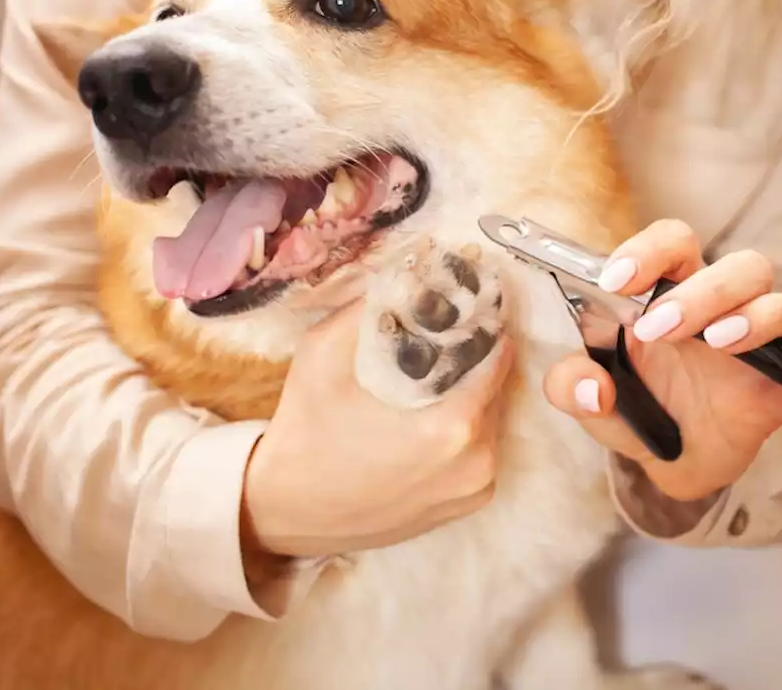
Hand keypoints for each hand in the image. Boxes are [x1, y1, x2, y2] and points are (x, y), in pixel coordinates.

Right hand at [241, 299, 514, 557]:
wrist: (284, 510)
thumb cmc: (305, 430)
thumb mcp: (323, 353)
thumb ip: (368, 307)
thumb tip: (406, 271)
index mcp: (453, 426)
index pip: (497, 356)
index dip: (482, 324)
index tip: (467, 306)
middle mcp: (477, 462)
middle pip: (495, 388)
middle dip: (474, 360)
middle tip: (445, 337)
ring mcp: (475, 490)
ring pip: (490, 421)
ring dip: (470, 396)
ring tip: (434, 377)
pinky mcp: (465, 507)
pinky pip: (479, 452)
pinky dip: (464, 432)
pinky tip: (428, 418)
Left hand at [543, 219, 781, 501]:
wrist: (668, 464)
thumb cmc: (636, 407)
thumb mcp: (590, 399)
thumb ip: (571, 386)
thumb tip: (591, 387)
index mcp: (674, 292)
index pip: (674, 242)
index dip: (649, 250)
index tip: (617, 280)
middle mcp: (726, 309)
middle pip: (742, 266)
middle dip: (700, 291)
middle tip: (656, 328)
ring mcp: (763, 350)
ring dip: (756, 316)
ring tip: (716, 343)